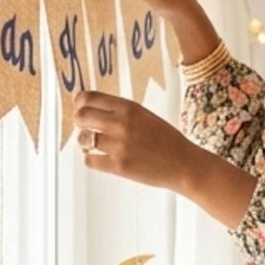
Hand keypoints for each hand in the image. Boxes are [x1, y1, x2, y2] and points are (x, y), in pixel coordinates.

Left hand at [73, 89, 196, 190]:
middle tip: (86, 127)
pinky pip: (89, 160)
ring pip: (83, 139)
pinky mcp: (119, 166)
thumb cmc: (166, 140)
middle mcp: (122, 124)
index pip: (90, 97)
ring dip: (85, 141)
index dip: (79, 101)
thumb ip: (121, 112)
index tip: (79, 106)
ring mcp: (119, 146)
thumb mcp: (145, 116)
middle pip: (81, 116)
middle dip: (80, 122)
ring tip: (94, 144)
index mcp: (129, 108)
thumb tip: (90, 108)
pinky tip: (101, 158)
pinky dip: (91, 159)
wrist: (184, 164)